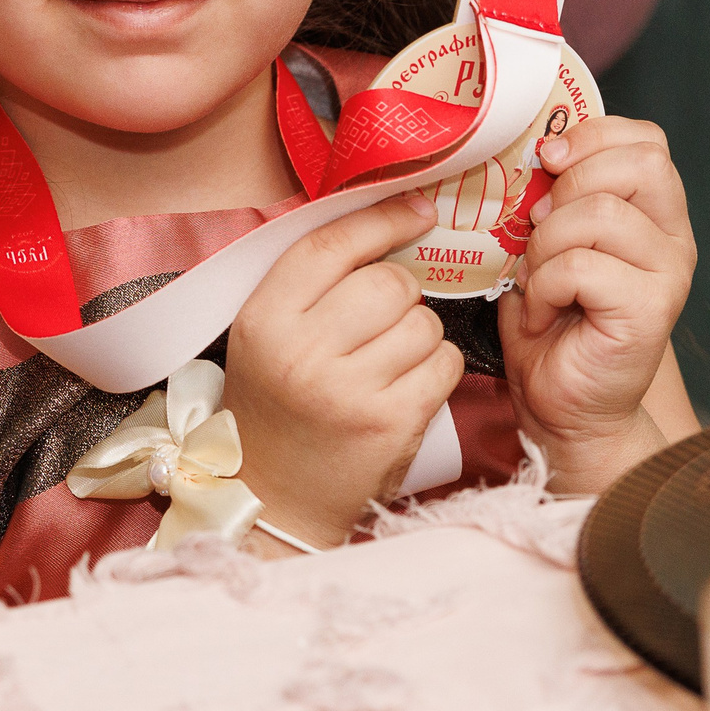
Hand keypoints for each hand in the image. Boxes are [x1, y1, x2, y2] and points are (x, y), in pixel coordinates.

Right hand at [222, 191, 462, 549]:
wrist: (274, 501)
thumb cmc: (275, 406)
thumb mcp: (265, 337)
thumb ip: (310, 283)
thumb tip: (389, 218)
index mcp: (263, 321)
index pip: (330, 245)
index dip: (381, 219)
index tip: (417, 210)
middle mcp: (302, 354)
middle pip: (389, 283)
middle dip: (399, 294)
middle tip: (380, 322)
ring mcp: (349, 393)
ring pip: (424, 323)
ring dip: (420, 335)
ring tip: (389, 361)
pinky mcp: (391, 425)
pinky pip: (445, 364)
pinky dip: (438, 368)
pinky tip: (410, 384)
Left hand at [497, 115, 694, 492]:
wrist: (562, 405)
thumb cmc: (551, 322)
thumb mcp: (547, 241)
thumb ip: (554, 195)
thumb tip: (536, 153)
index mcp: (653, 213)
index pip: (646, 140)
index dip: (592, 137)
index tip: (548, 161)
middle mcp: (673, 239)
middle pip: (638, 163)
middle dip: (570, 186)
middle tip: (538, 231)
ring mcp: (669, 274)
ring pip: (600, 214)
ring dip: (547, 245)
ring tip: (537, 282)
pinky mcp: (651, 310)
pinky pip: (582, 266)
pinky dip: (544, 286)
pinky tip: (543, 313)